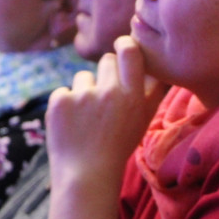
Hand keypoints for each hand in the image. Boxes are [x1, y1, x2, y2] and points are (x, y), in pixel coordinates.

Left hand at [47, 36, 166, 184]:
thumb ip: (153, 91)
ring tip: (88, 119)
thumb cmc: (119, 145)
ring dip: (85, 91)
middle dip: (106, 74)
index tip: (123, 46)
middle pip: (106, 61)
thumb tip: (159, 65)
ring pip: (84, 77)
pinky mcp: (59, 101)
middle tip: (105, 99)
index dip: (125, 44)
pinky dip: (66, 106)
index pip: (129, 51)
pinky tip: (72, 124)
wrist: (87, 174)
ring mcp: (82, 95)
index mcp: (133, 96)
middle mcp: (109, 92)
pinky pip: (64, 91)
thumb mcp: (144, 120)